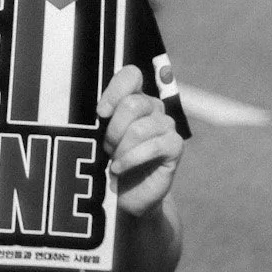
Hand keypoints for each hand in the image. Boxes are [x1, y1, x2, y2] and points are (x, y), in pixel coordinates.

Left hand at [97, 62, 181, 216]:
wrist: (124, 195)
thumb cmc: (108, 161)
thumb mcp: (97, 136)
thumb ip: (100, 118)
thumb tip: (96, 109)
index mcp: (134, 97)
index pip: (131, 75)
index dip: (115, 92)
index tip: (101, 114)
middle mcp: (153, 107)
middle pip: (132, 104)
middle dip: (113, 131)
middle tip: (107, 148)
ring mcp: (167, 125)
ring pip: (139, 129)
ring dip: (120, 149)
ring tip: (114, 161)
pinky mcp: (175, 146)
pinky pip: (153, 147)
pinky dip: (130, 160)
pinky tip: (119, 169)